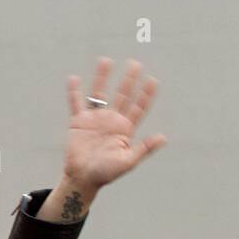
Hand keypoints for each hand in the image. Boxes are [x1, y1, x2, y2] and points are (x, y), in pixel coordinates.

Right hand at [60, 58, 166, 196]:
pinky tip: (74, 79)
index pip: (138, 108)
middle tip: (136, 63)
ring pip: (99, 94)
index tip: (153, 80)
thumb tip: (163, 138)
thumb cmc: (106, 173)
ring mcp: (95, 119)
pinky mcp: (78, 121)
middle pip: (122, 95)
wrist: (83, 178)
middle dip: (129, 80)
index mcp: (125, 130)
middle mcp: (111, 121)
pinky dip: (74, 92)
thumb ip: (144, 148)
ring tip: (106, 60)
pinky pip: (76, 103)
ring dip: (103, 77)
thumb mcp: (128, 161)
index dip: (146, 95)